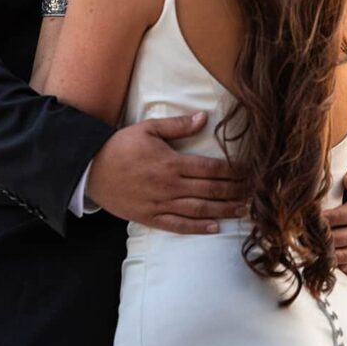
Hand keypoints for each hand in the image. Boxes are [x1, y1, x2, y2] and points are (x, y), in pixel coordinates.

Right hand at [87, 112, 245, 233]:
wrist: (91, 170)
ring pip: (199, 210)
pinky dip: (198, 228)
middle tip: (255, 192)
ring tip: (243, 210)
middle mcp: (169, 186)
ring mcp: (160, 204)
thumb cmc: (120, 146)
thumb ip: (177, 125)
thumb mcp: (147, 128)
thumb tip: (204, 117)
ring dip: (224, 210)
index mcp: (171, 163)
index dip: (233, 171)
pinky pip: (179, 225)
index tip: (249, 171)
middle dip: (235, 191)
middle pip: (210, 190)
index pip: (210, 168)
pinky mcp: (151, 217)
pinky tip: (215, 227)